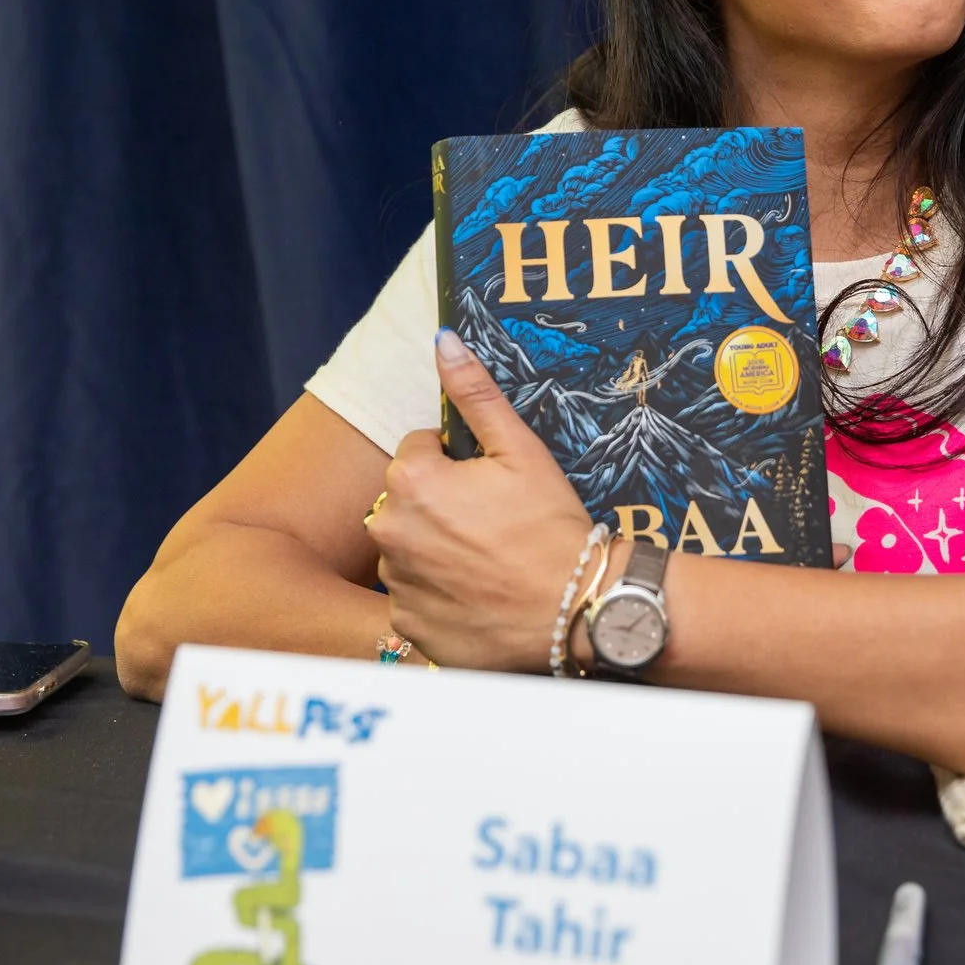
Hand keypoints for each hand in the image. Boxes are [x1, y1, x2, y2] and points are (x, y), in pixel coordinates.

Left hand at [369, 330, 598, 670]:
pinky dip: (438, 597)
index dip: (457, 464)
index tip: (491, 487)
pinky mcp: (408, 624)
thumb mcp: (520, 450)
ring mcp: (396, 582)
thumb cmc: (550, 526)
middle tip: (492, 525)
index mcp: (410, 479)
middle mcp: (389, 530)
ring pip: (408, 549)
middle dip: (439, 506)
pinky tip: (477, 596)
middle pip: (407, 500)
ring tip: (487, 563)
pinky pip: (414, 598)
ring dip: (435, 551)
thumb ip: (474, 395)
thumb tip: (444, 340)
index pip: (419, 451)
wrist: (575, 609)